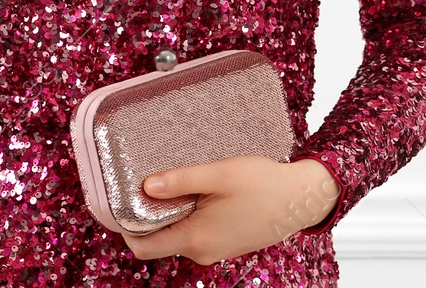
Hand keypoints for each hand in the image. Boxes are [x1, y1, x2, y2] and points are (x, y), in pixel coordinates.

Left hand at [119, 155, 339, 265]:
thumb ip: (181, 180)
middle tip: (151, 183)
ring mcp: (216, 250)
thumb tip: (146, 185)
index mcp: (195, 238)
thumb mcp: (219, 174)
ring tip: (181, 183)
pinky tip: (204, 193)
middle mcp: (203, 251)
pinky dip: (193, 216)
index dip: (126, 228)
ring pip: (180, 236)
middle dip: (150, 216)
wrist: (303, 198)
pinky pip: (199, 233)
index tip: (123, 202)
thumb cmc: (264, 184)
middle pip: (160, 240)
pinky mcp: (228, 243)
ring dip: (174, 214)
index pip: (143, 247)